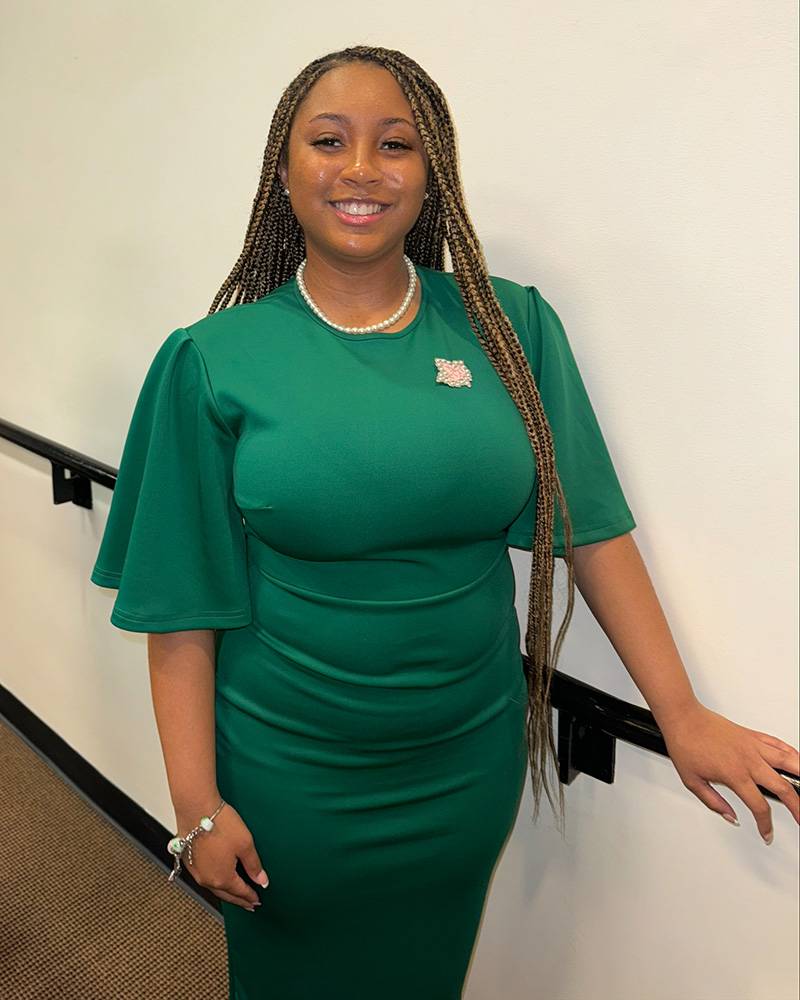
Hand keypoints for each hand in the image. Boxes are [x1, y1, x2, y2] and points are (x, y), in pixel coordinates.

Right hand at [177, 802, 268, 909]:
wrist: (195, 808)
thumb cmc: (220, 824)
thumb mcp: (245, 844)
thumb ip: (254, 865)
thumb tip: (262, 881)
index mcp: (222, 878)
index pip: (240, 892)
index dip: (251, 897)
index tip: (257, 901)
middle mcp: (206, 879)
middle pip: (226, 894)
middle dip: (239, 899)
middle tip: (249, 904)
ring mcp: (195, 871)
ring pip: (214, 887)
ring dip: (226, 892)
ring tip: (235, 893)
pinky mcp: (188, 861)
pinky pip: (204, 877)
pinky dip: (215, 881)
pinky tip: (218, 878)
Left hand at [658, 702, 799, 843]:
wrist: (683, 718)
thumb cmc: (685, 745)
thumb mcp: (692, 781)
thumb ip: (714, 802)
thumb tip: (730, 817)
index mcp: (735, 775)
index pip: (759, 807)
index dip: (765, 825)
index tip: (766, 833)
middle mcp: (748, 760)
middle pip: (783, 788)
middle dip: (797, 807)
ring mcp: (753, 746)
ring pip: (789, 762)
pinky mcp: (752, 735)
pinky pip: (778, 744)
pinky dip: (792, 754)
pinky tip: (797, 761)